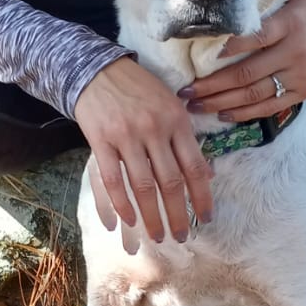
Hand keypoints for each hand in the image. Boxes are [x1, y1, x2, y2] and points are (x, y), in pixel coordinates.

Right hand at [73, 57, 214, 245]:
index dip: (203, 196)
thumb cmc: (139, 89)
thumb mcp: (171, 105)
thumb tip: (207, 172)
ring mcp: (127, 135)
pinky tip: (128, 220)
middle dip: (178, 214)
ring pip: (144, 186)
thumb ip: (186, 138)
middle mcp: (155, 128)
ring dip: (152, 216)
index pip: (195, 166)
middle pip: (171, 181)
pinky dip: (122, 203)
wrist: (98, 70)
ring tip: (158, 235)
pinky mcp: (101, 140)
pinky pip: (113, 179)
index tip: (206, 218)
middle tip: (181, 236)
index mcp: (177, 120)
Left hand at [181, 0, 305, 122]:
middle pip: (249, 71)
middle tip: (186, 90)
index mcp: (292, 25)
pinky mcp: (300, 94)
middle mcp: (295, 53)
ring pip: (255, 93)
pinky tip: (222, 114)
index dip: (234, 46)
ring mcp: (298, 77)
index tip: (207, 54)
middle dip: (214, 84)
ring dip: (222, 102)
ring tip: (194, 105)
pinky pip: (269, 106)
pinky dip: (245, 113)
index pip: (259, 37)